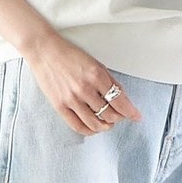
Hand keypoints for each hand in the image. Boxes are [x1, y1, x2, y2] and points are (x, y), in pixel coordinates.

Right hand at [23, 32, 142, 134]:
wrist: (44, 51)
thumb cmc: (69, 55)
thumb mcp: (95, 63)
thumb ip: (109, 80)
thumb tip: (122, 98)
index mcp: (97, 76)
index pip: (120, 101)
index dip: (131, 112)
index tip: (136, 116)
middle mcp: (85, 89)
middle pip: (110, 114)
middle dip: (119, 118)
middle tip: (120, 116)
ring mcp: (71, 99)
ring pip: (95, 123)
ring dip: (106, 126)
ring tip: (108, 124)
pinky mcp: (60, 106)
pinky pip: (78, 126)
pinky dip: (89, 131)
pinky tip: (94, 128)